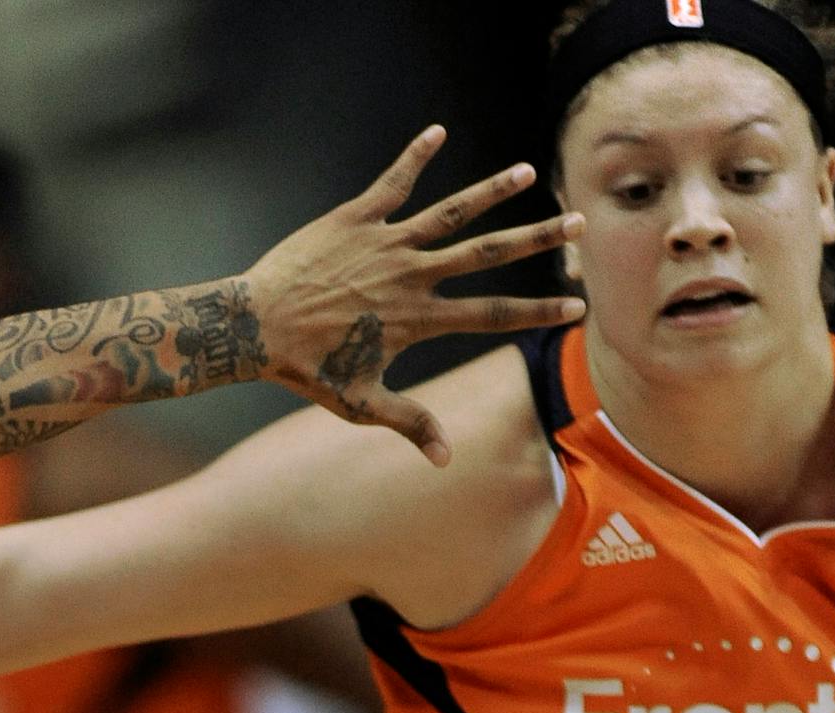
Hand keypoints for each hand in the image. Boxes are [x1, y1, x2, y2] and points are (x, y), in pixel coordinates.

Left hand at [244, 125, 584, 463]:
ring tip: (527, 171)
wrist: (255, 329)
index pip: (492, 315)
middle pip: (487, 254)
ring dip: (492, 190)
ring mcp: (384, 244)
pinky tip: (437, 131)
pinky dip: (414, 156)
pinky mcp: (354, 220)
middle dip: (537, 239)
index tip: (577, 306)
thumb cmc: (307, 370)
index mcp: (419, 319)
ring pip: (451, 212)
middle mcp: (411, 276)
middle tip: (579, 222)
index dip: (537, 312)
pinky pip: (392, 183)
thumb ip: (410, 422)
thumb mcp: (362, 404)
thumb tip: (446, 459)